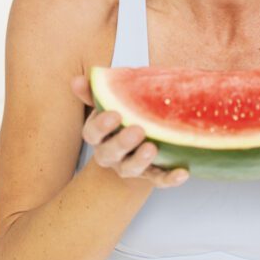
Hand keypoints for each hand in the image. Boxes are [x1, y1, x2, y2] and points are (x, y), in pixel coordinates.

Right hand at [71, 75, 189, 188]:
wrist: (136, 146)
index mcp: (99, 135)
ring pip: (131, 169)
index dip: (101, 126)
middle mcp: (110, 154)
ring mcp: (130, 167)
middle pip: (110, 153)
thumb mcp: (109, 104)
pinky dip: (170, 178)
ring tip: (152, 148)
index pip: (92, 133)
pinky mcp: (151, 176)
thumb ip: (94, 92)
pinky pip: (159, 179)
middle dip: (122, 142)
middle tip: (138, 130)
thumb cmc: (122, 118)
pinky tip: (182, 172)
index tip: (115, 114)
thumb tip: (76, 80)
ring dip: (141, 160)